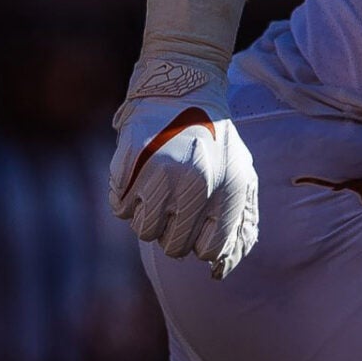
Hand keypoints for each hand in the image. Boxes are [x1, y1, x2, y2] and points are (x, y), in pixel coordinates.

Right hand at [108, 0, 259, 280]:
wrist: (185, 90)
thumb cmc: (215, 141)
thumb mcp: (241, 176)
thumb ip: (239, 223)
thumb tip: (221, 270)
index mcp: (227, 191)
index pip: (207, 251)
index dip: (200, 243)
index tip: (198, 224)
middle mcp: (195, 185)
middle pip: (173, 247)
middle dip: (174, 232)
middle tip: (176, 204)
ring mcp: (161, 173)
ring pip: (144, 231)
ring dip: (149, 216)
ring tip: (158, 190)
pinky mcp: (131, 162)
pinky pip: (120, 207)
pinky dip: (127, 199)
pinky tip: (140, 177)